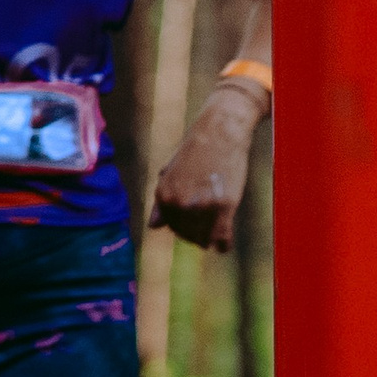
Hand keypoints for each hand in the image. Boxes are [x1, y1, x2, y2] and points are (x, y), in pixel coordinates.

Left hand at [149, 91, 262, 251]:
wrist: (220, 131)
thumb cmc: (197, 150)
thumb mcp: (171, 172)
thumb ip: (162, 201)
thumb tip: (152, 226)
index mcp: (164, 194)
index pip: (171, 226)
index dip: (184, 230)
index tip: (194, 230)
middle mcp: (179, 202)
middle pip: (188, 235)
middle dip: (197, 237)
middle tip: (207, 234)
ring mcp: (201, 205)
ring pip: (205, 238)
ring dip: (210, 241)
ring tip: (216, 238)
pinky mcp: (223, 204)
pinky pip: (221, 236)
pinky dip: (223, 244)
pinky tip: (224, 246)